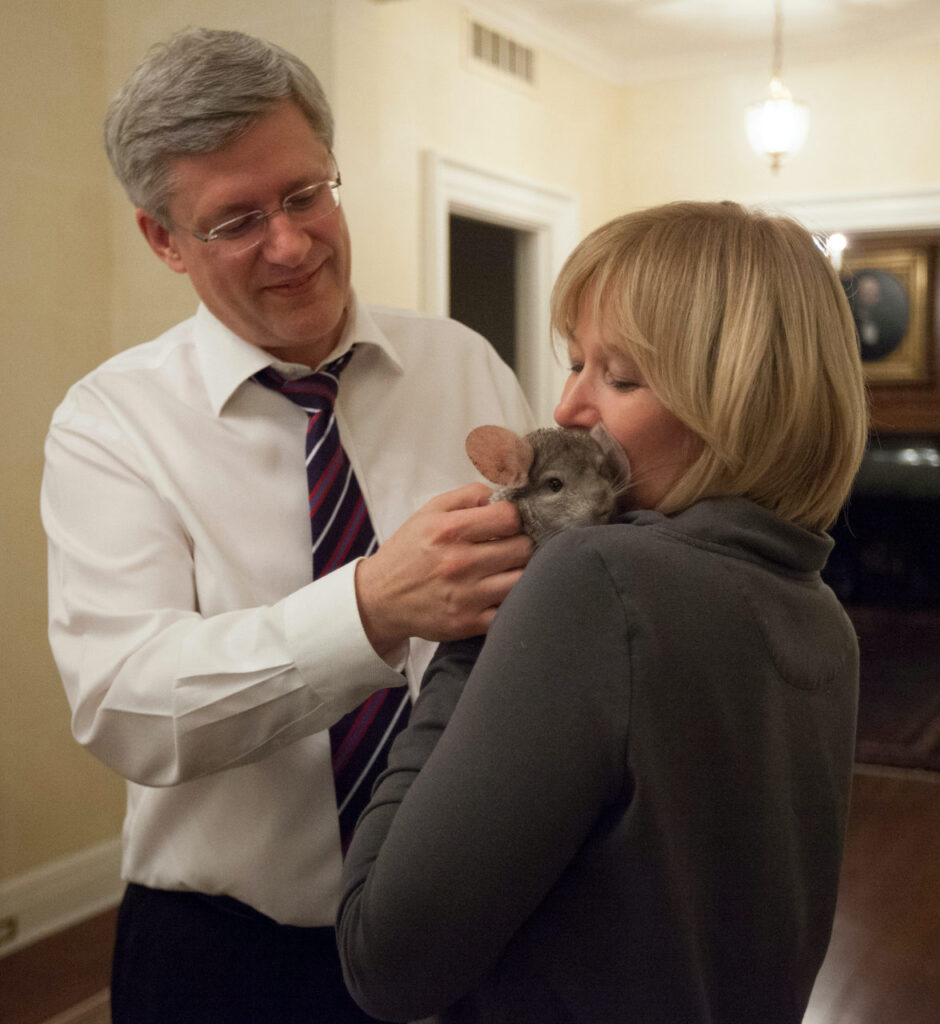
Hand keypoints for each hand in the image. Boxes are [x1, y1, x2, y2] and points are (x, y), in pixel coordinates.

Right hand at [355, 483, 531, 656]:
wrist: (379, 599)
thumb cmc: (408, 553)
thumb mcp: (428, 513)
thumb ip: (466, 496)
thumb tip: (497, 495)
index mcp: (449, 531)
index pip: (509, 517)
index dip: (513, 518)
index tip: (506, 525)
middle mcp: (459, 562)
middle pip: (522, 548)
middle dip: (519, 544)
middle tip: (508, 548)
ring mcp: (466, 596)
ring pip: (522, 580)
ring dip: (518, 573)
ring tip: (505, 570)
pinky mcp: (469, 623)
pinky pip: (509, 610)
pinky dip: (510, 601)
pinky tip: (498, 593)